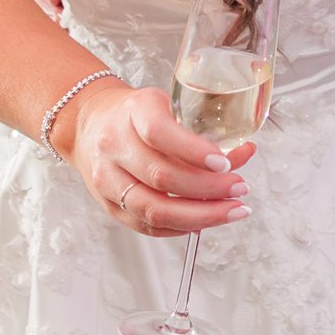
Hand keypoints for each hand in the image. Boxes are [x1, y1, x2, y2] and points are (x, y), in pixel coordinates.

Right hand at [56, 79, 252, 237]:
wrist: (90, 126)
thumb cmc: (136, 115)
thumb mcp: (168, 107)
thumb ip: (203, 132)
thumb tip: (244, 154)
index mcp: (133, 112)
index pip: (160, 133)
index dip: (194, 151)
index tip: (225, 163)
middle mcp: (115, 146)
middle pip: (161, 177)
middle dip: (208, 189)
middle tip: (239, 189)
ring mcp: (107, 179)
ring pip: (154, 209)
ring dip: (199, 216)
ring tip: (231, 211)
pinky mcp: (108, 205)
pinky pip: (146, 225)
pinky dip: (180, 228)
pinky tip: (204, 222)